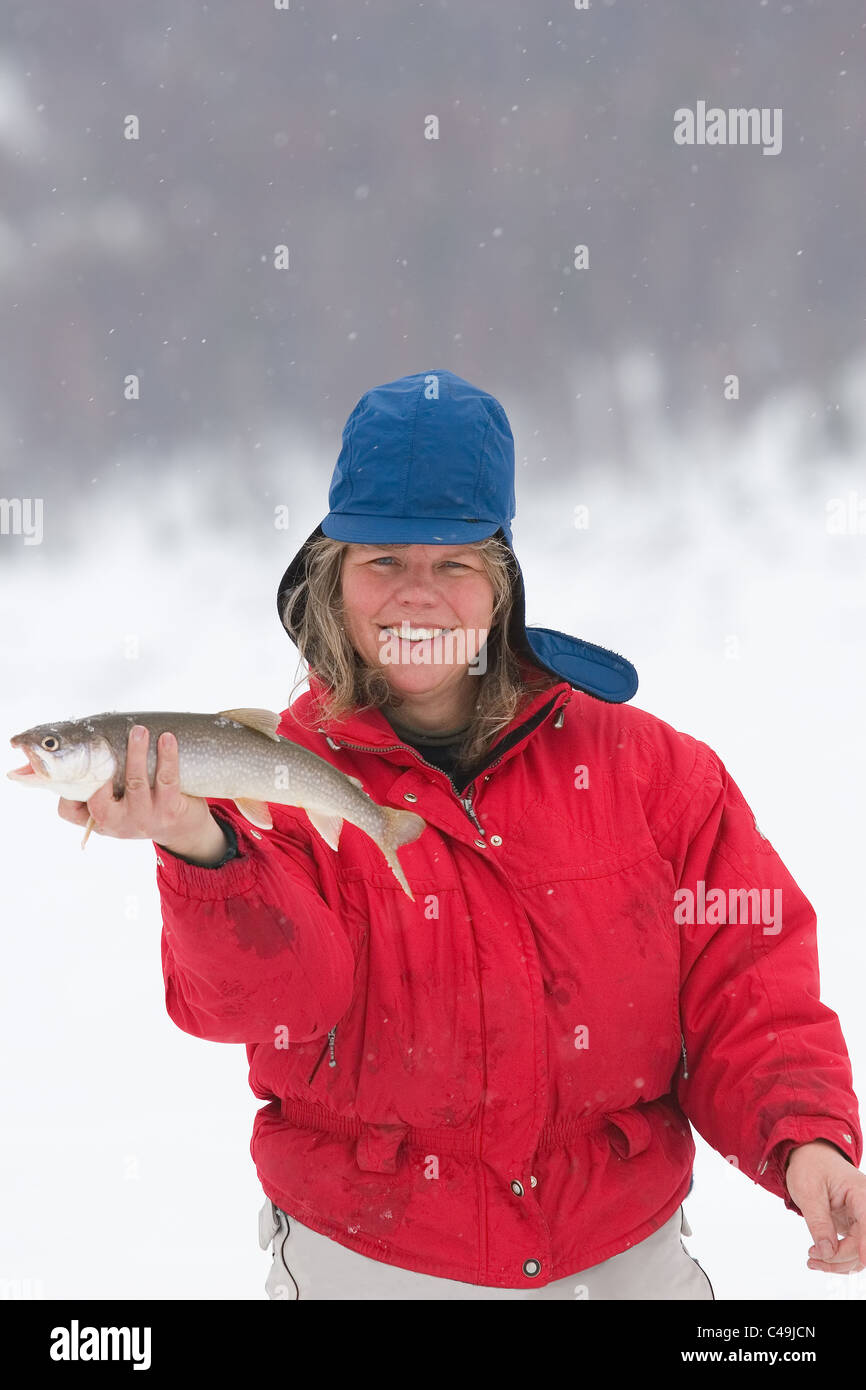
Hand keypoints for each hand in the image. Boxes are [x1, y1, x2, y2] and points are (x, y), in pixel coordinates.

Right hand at [58, 725, 213, 848]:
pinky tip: (166, 738)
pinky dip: (167, 756)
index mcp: (100, 821)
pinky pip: (167, 780)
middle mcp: (119, 824)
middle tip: (102, 741)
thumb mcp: (115, 806)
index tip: (71, 764)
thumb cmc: (139, 805)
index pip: (69, 811)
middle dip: (100, 770)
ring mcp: (144, 819)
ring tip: (138, 730)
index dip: (65, 791)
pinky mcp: (169, 811)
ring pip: (136, 783)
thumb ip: (97, 785)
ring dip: (136, 753)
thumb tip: (77, 743)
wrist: (180, 826)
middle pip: (100, 801)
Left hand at [785, 1139, 865, 1273]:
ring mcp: (862, 1219)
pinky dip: (838, 1258)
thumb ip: (818, 1222)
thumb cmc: (810, 1167)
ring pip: (859, 1253)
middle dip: (839, 1257)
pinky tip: (820, 1259)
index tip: (863, 1260)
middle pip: (862, 1244)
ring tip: (813, 1259)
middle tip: (812, 1257)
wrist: (810, 1158)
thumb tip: (827, 1251)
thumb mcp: (808, 1192)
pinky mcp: (855, 1227)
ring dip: (838, 1262)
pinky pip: (853, 1250)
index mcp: (860, 1192)